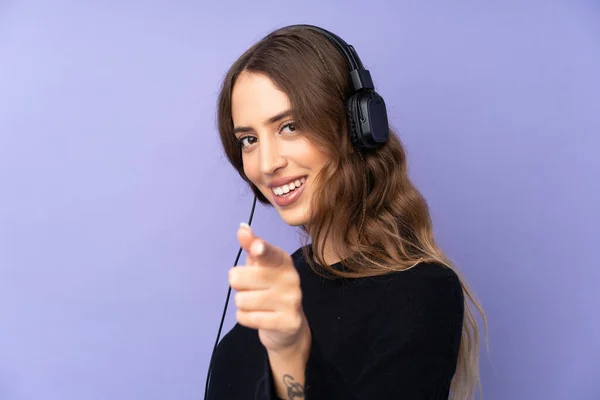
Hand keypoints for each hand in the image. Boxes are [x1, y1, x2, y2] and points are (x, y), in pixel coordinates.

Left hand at [229, 223, 310, 355]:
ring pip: (241, 300)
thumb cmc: (269, 289)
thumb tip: (242, 228)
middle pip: (238, 278)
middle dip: (238, 287)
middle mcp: (290, 278)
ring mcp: (291, 300)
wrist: (289, 326)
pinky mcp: (288, 322)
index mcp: (282, 260)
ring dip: (242, 305)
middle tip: (252, 290)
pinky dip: (245, 318)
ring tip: (257, 305)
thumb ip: (252, 246)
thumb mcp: (261, 266)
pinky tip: (259, 317)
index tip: (256, 249)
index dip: (260, 249)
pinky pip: (246, 318)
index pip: (268, 253)